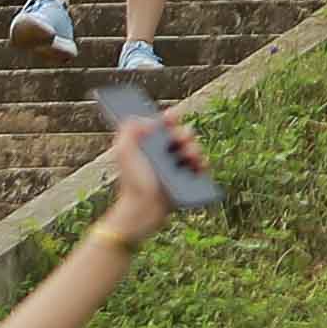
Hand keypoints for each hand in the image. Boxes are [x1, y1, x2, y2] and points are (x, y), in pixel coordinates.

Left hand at [97, 103, 208, 241]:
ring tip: (190, 156)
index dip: (170, 118)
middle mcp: (166, 154)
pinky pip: (202, 169)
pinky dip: (202, 165)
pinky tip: (197, 166)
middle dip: (185, 134)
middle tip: (181, 140)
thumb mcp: (124, 152)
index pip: (165, 125)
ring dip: (195, 149)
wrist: (141, 210)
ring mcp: (178, 167)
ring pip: (195, 150)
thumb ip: (129, 130)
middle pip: (183, 135)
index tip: (170, 117)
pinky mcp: (188, 181)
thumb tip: (150, 120)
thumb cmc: (131, 183)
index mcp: (151, 145)